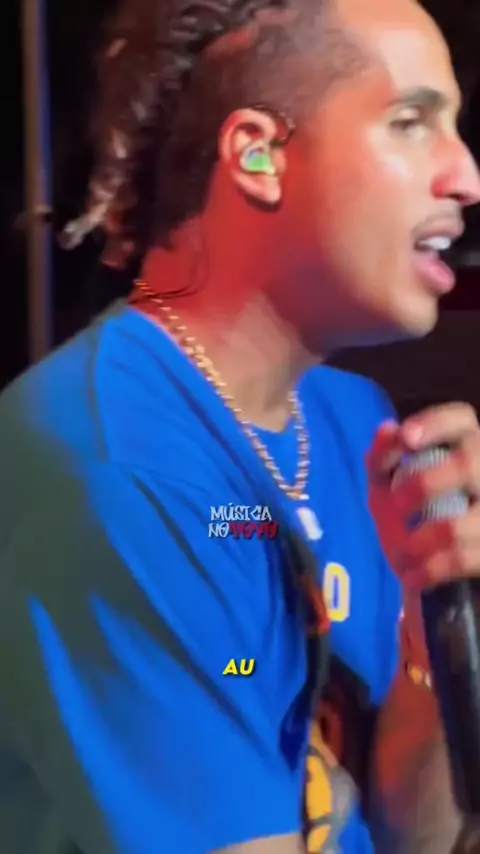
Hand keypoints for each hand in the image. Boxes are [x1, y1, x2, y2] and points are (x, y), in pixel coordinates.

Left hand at [367, 403, 479, 592]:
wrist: (434, 578)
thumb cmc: (411, 519)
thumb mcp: (387, 488)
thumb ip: (382, 460)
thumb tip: (387, 429)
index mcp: (466, 448)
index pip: (462, 419)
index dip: (436, 424)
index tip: (406, 438)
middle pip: (470, 465)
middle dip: (425, 483)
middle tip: (397, 504)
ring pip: (459, 524)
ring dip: (420, 541)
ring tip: (403, 553)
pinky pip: (462, 560)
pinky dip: (430, 570)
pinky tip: (414, 577)